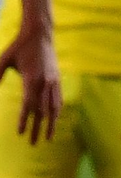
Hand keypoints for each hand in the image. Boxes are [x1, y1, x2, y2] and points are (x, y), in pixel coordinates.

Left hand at [0, 23, 61, 144]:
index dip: (24, 120)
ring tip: (48, 137)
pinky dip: (57, 112)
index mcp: (32, 78)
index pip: (28, 105)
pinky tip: (55, 120)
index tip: (20, 133)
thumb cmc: (20, 46)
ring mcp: (54, 80)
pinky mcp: (57, 78)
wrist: (40, 33)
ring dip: (51, 123)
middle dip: (37, 128)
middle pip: (42, 110)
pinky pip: (59, 99)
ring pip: (54, 107)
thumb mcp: (4, 59)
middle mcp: (45, 82)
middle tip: (33, 144)